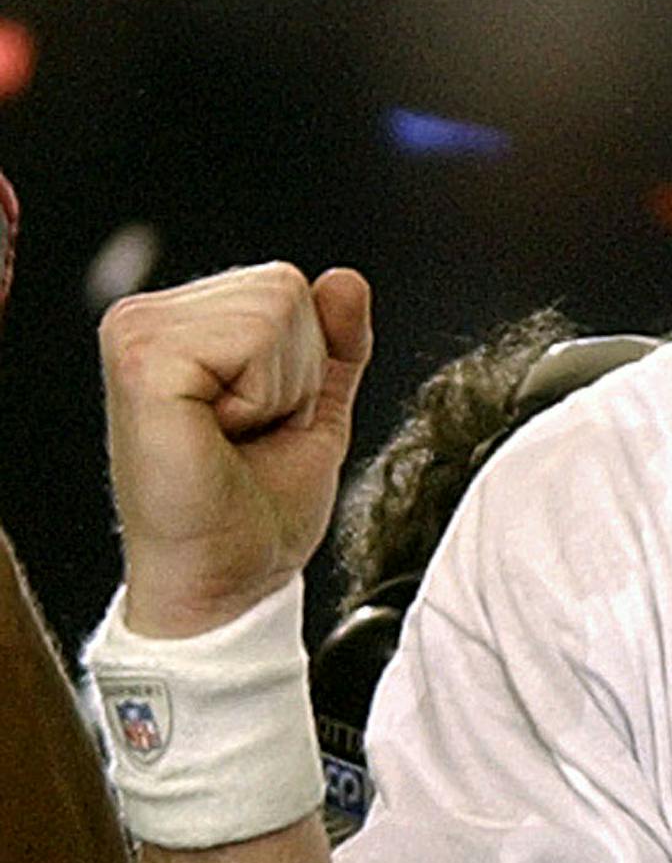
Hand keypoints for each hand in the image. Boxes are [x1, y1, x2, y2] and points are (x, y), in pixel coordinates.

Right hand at [100, 263, 372, 637]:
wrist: (226, 583)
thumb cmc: (256, 509)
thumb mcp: (316, 409)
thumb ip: (335, 342)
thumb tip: (345, 279)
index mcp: (177, 324)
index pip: (288, 284)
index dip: (303, 362)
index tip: (260, 423)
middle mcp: (146, 319)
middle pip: (286, 288)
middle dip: (295, 373)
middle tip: (248, 436)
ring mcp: (136, 336)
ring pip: (278, 308)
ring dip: (280, 388)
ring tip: (232, 438)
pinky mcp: (142, 364)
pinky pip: (256, 338)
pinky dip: (263, 397)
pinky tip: (218, 435)